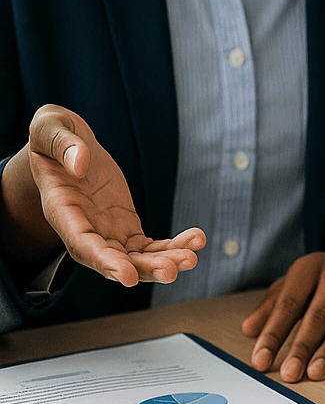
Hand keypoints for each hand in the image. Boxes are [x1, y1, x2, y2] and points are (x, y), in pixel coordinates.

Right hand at [4, 104, 203, 284]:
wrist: (67, 143)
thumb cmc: (52, 135)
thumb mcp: (50, 128)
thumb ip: (62, 143)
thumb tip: (80, 162)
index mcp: (61, 209)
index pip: (81, 243)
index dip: (104, 261)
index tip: (127, 276)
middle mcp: (83, 228)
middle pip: (112, 259)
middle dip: (141, 269)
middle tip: (172, 271)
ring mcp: (105, 230)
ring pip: (134, 257)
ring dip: (162, 262)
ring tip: (191, 258)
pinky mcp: (124, 225)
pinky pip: (149, 245)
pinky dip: (171, 247)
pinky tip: (196, 240)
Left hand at [242, 241, 324, 381]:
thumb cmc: (318, 280)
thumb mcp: (290, 284)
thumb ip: (269, 307)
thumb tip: (249, 329)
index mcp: (310, 268)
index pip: (288, 304)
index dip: (273, 334)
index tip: (261, 360)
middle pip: (318, 316)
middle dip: (303, 347)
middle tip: (290, 373)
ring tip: (315, 373)